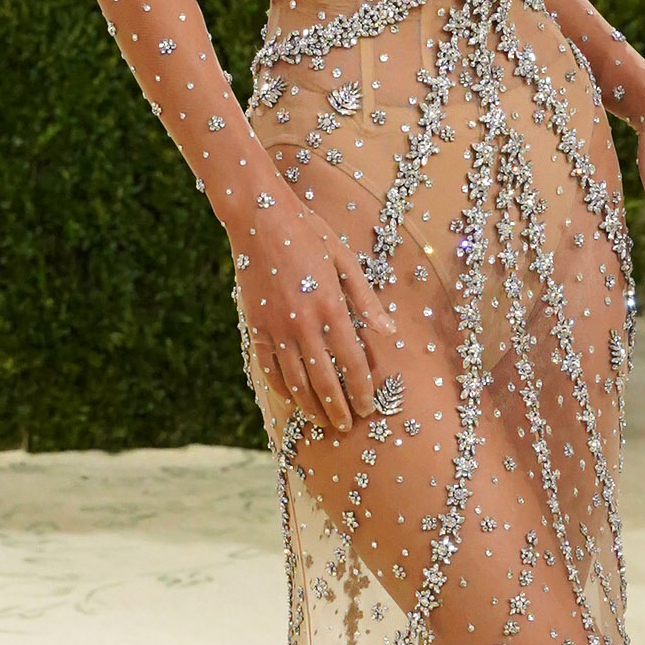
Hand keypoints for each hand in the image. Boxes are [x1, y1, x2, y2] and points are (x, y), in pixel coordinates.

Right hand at [233, 198, 399, 433]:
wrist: (259, 219)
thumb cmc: (308, 234)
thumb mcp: (345, 261)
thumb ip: (366, 300)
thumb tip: (389, 333)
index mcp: (331, 307)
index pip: (351, 362)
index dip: (361, 390)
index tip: (368, 407)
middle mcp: (303, 324)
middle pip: (323, 380)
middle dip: (337, 408)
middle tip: (347, 426)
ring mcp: (276, 328)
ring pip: (294, 380)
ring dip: (310, 405)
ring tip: (322, 421)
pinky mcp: (255, 326)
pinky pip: (268, 367)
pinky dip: (281, 387)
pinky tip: (291, 398)